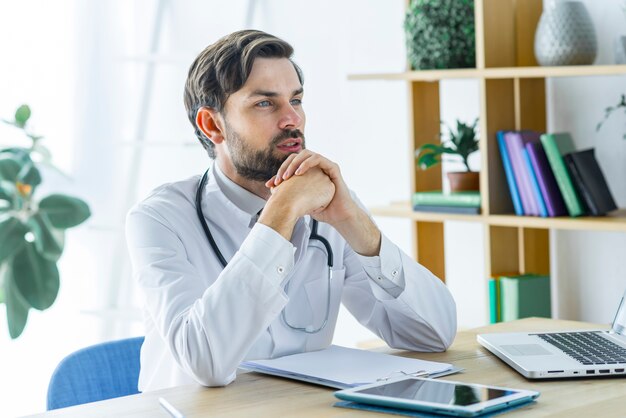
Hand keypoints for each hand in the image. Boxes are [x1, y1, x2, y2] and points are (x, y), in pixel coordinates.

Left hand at [265, 150, 380, 255]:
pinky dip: (306, 163)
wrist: (337, 216)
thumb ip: (289, 192)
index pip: (290, 164)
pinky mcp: (333, 167)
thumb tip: (272, 189)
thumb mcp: (300, 200)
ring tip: (287, 176)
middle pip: (296, 156)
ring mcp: (325, 165)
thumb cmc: (320, 208)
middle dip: (285, 166)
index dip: (279, 171)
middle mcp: (316, 166)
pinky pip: (318, 158)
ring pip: (306, 154)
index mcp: (308, 171)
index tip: (272, 185)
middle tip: (278, 180)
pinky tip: (298, 173)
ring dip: (294, 163)